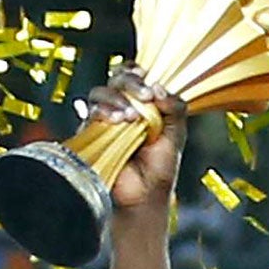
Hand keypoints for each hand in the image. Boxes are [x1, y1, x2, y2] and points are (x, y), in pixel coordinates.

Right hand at [86, 69, 187, 208]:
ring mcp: (106, 120)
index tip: (146, 75)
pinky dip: (104, 112)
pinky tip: (117, 121)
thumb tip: (158, 87)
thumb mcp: (177, 135)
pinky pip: (91, 112)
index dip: (136, 71)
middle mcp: (123, 108)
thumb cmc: (160, 170)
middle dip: (131, 82)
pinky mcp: (92, 132)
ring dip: (117, 98)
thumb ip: (175, 107)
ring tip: (132, 116)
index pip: (134, 75)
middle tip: (145, 95)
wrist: (145, 197)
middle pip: (117, 79)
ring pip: (101, 93)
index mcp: (143, 104)